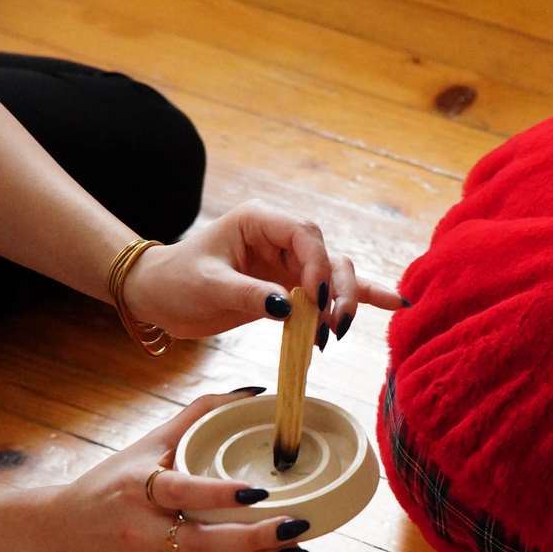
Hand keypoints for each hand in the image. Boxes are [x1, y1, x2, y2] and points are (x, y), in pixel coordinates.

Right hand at [42, 391, 316, 551]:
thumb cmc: (112, 480)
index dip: (222, 494)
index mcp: (140, 487)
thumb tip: (252, 392)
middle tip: (299, 527)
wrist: (62, 531)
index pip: (185, 491)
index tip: (261, 490)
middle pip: (206, 538)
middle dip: (256, 537)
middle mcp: (144, 528)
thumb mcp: (148, 442)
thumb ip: (198, 414)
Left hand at [122, 203, 403, 340]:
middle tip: (334, 325)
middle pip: (328, 255)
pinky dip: (359, 298)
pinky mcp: (292, 286)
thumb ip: (248, 295)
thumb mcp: (207, 287)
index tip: (315, 300)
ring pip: (335, 274)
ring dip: (344, 301)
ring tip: (339, 331)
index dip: (317, 265)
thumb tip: (289, 308)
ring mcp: (288, 262)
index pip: (304, 234)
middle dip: (337, 289)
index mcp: (258, 220)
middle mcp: (280, 237)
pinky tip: (393, 303)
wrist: (159, 297)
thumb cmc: (175, 283)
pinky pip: (329, 291)